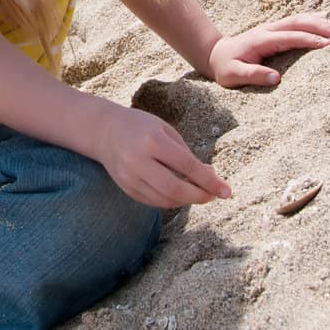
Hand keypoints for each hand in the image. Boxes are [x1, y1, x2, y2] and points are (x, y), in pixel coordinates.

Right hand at [99, 106, 231, 208]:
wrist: (103, 130)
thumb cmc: (140, 126)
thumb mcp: (165, 129)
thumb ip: (185, 153)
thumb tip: (209, 177)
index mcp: (153, 140)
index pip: (187, 166)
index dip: (209, 181)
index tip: (226, 190)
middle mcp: (139, 160)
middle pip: (175, 188)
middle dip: (199, 196)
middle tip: (214, 195)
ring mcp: (130, 176)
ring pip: (165, 199)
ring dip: (186, 200)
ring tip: (198, 193)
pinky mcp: (126, 188)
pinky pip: (154, 202)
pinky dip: (171, 201)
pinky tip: (180, 194)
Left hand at [208, 11, 329, 87]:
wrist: (215, 55)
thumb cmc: (225, 68)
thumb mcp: (233, 75)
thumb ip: (253, 75)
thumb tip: (276, 78)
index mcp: (261, 40)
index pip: (289, 37)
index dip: (309, 39)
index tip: (328, 44)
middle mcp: (268, 30)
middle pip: (297, 23)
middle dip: (320, 26)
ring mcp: (272, 28)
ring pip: (298, 20)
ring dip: (319, 21)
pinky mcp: (275, 31)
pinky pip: (296, 22)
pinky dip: (312, 20)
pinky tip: (326, 21)